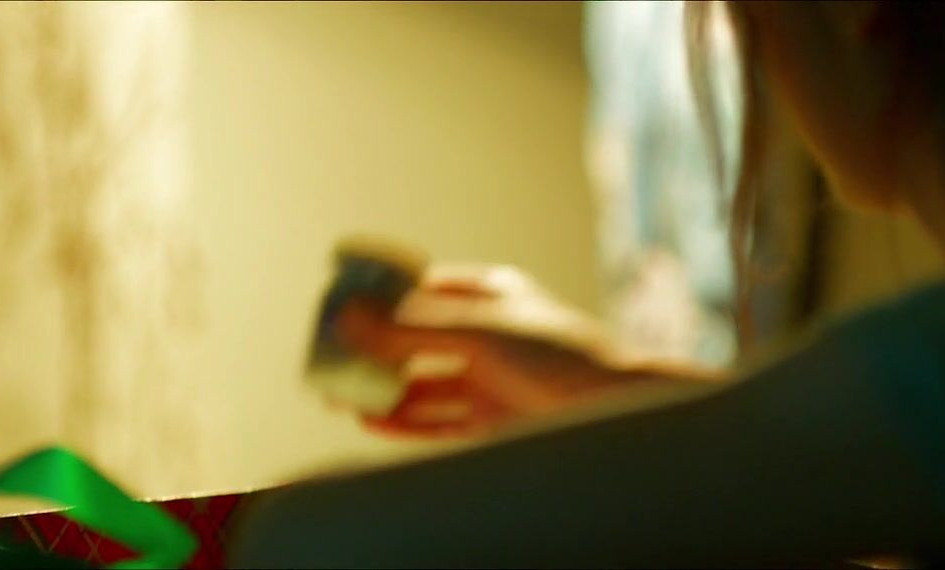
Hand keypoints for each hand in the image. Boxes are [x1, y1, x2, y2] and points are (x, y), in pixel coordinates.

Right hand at [336, 264, 699, 437]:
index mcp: (490, 293)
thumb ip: (410, 328)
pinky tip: (371, 420)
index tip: (339, 306)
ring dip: (385, 390)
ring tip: (341, 396)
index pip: (422, 288)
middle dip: (375, 351)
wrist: (613, 407)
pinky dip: (405, 420)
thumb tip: (351, 314)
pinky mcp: (493, 419)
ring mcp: (491, 377)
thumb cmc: (556, 353)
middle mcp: (488, 334)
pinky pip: (438, 419)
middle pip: (418, 340)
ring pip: (424, 383)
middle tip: (331, 358)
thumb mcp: (477, 332)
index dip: (380, 298)